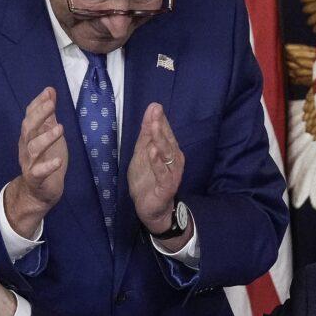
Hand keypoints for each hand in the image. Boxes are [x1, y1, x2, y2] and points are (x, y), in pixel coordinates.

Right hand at [4, 87, 66, 237]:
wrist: (39, 193)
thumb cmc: (46, 160)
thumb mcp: (49, 135)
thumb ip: (48, 116)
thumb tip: (50, 91)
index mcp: (29, 136)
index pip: (30, 116)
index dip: (38, 104)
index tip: (48, 92)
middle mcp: (26, 148)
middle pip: (28, 129)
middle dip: (39, 115)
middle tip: (51, 104)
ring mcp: (29, 164)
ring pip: (33, 149)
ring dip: (46, 138)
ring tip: (60, 128)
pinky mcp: (36, 180)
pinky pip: (39, 172)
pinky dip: (48, 167)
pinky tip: (58, 161)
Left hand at [128, 103, 184, 236]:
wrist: (149, 208)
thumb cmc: (147, 180)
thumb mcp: (141, 154)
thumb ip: (145, 135)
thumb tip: (151, 111)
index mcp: (169, 151)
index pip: (165, 132)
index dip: (159, 119)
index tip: (154, 106)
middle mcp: (174, 160)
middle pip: (167, 141)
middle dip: (161, 126)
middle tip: (155, 111)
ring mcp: (172, 173)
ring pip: (167, 155)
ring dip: (160, 140)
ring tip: (153, 127)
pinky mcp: (167, 186)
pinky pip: (163, 173)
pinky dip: (158, 163)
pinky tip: (153, 152)